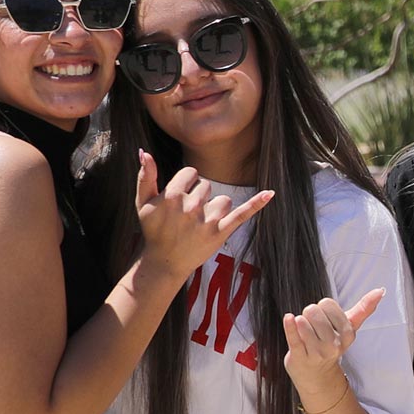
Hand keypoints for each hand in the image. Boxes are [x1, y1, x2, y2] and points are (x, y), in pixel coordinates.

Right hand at [134, 150, 271, 279]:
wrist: (164, 262)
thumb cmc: (154, 230)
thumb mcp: (143, 203)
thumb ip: (145, 176)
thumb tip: (144, 152)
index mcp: (172, 196)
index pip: (191, 172)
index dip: (186, 183)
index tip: (179, 197)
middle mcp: (190, 206)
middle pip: (207, 185)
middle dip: (199, 197)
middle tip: (187, 216)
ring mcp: (207, 220)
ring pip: (222, 199)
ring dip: (215, 208)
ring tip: (200, 224)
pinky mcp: (220, 232)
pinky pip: (241, 214)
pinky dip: (256, 204)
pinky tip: (270, 193)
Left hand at [283, 288, 385, 382]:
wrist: (316, 375)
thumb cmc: (331, 345)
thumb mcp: (349, 328)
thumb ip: (364, 309)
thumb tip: (380, 291)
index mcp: (347, 335)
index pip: (328, 304)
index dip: (323, 307)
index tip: (325, 318)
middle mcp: (334, 345)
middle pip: (314, 311)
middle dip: (309, 314)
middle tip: (312, 327)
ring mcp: (316, 353)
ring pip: (303, 322)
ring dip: (299, 322)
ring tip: (303, 331)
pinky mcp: (299, 357)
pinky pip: (294, 338)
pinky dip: (290, 326)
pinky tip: (289, 318)